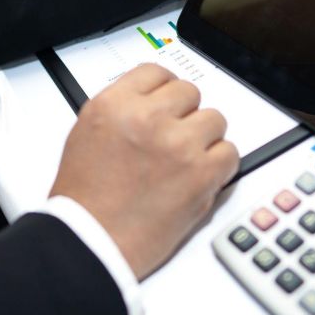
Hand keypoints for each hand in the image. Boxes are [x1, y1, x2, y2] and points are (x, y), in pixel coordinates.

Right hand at [49, 64, 238, 278]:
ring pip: (214, 119)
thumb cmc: (85, 198)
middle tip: (174, 136)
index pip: (156, 73)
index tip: (168, 102)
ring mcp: (178, 145)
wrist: (92, 241)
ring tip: (185, 159)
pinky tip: (199, 175)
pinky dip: (219, 165)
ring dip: (204, 137)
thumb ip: (120, 109)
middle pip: (189, 92)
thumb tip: (151, 101)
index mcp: (115, 104)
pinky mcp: (202, 174)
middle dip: (184, 114)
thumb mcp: (86, 133)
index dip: (165, 89)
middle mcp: (147, 118)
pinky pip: (230, 152)